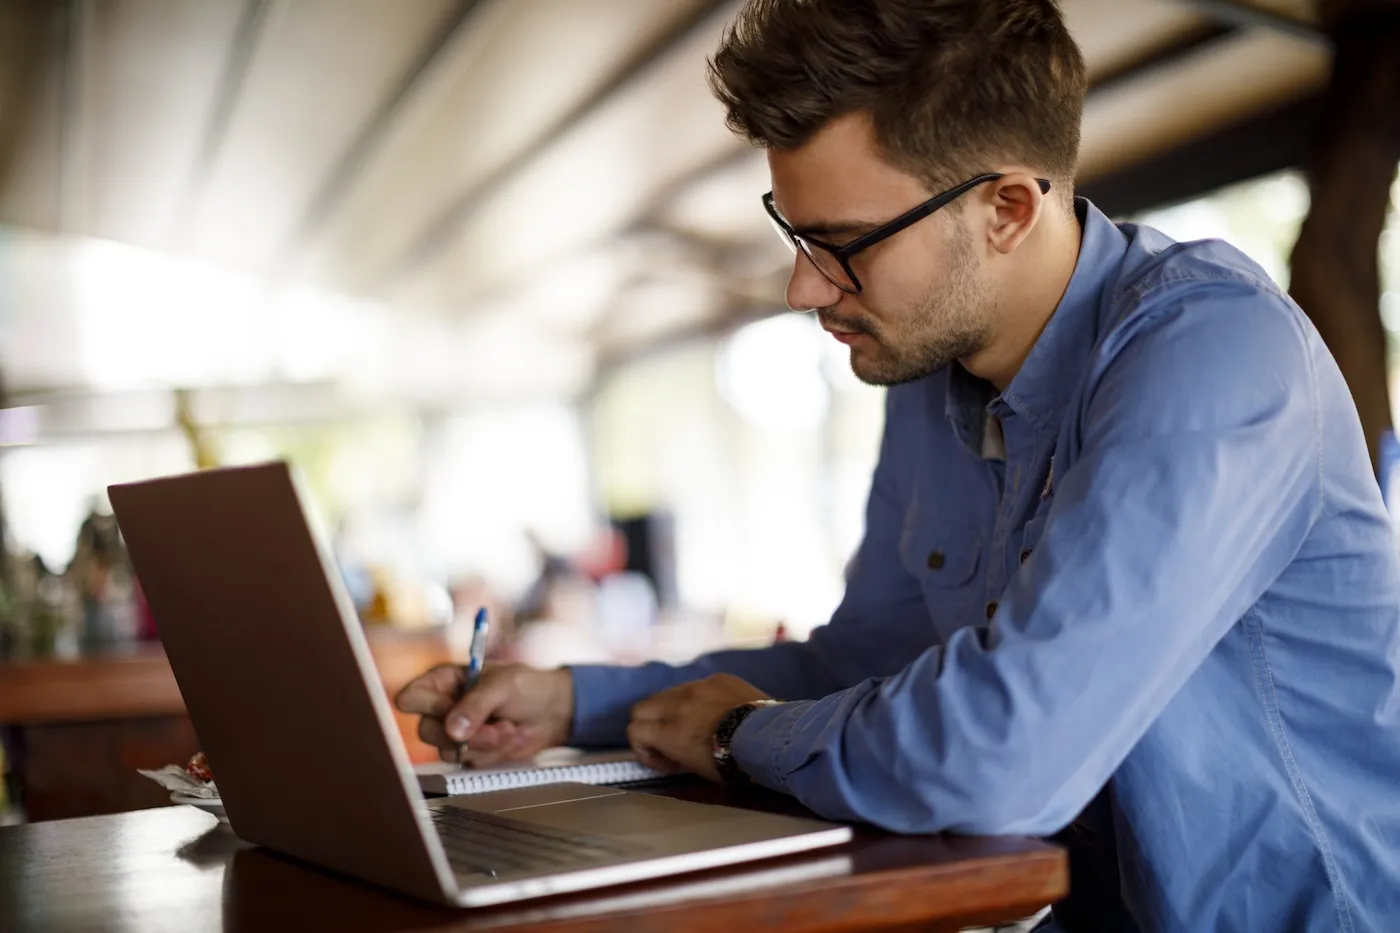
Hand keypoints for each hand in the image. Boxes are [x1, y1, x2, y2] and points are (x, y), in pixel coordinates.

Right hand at [394, 663, 573, 766]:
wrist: (552, 712)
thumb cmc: (527, 687)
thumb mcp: (503, 686)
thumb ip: (476, 705)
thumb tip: (452, 730)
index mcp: (443, 680)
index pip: (410, 697)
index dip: (429, 707)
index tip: (453, 709)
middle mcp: (442, 707)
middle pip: (427, 731)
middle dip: (467, 734)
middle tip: (496, 729)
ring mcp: (454, 732)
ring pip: (448, 751)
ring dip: (484, 745)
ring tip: (509, 729)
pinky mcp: (469, 752)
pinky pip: (468, 762)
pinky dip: (493, 754)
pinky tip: (508, 738)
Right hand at [627, 674, 770, 782]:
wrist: (771, 738)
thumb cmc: (733, 763)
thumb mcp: (696, 768)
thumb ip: (673, 753)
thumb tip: (668, 750)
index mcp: (670, 732)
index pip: (634, 729)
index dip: (642, 747)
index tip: (663, 759)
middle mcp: (677, 704)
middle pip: (642, 707)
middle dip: (649, 724)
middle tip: (668, 739)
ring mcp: (698, 686)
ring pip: (668, 693)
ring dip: (672, 709)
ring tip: (694, 724)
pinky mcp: (717, 678)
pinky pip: (697, 685)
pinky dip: (698, 698)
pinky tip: (717, 711)